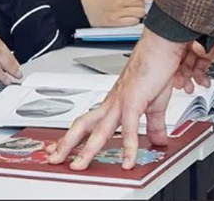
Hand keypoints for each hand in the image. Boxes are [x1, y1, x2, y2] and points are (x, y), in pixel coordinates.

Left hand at [46, 29, 183, 170]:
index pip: (86, 123)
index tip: (58, 147)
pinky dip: (128, 147)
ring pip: (99, 131)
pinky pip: (129, 129)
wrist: (161, 46)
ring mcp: (120, 103)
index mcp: (113, 103)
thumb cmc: (154, 67)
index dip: (71, 136)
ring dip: (87, 150)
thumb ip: (154, 124)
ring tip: (79, 166)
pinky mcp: (134, 102)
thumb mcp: (155, 104)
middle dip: (67, 144)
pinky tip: (127, 161)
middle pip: (83, 127)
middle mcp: (112, 103)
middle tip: (53, 158)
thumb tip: (157, 139)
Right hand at [80, 0, 152, 26]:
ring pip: (140, 13)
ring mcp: (117, 11)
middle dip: (142, 5)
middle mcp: (119, 0)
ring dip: (139, 13)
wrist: (82, 8)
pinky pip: (133, 22)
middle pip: (142, 4)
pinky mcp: (115, 22)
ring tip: (131, 12)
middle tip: (137, 5)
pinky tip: (128, 18)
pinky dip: (134, 21)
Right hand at [176, 0, 213, 90]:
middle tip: (181, 84)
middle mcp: (190, 33)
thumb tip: (197, 49)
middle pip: (178, 57)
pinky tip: (203, 81)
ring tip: (192, 86)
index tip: (170, 74)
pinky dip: (201, 75)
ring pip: (190, 64)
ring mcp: (202, 42)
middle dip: (179, 72)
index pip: (169, 45)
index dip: (168, 61)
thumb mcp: (211, 14)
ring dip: (189, 76)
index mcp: (183, 23)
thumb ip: (201, 31)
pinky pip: (204, 65)